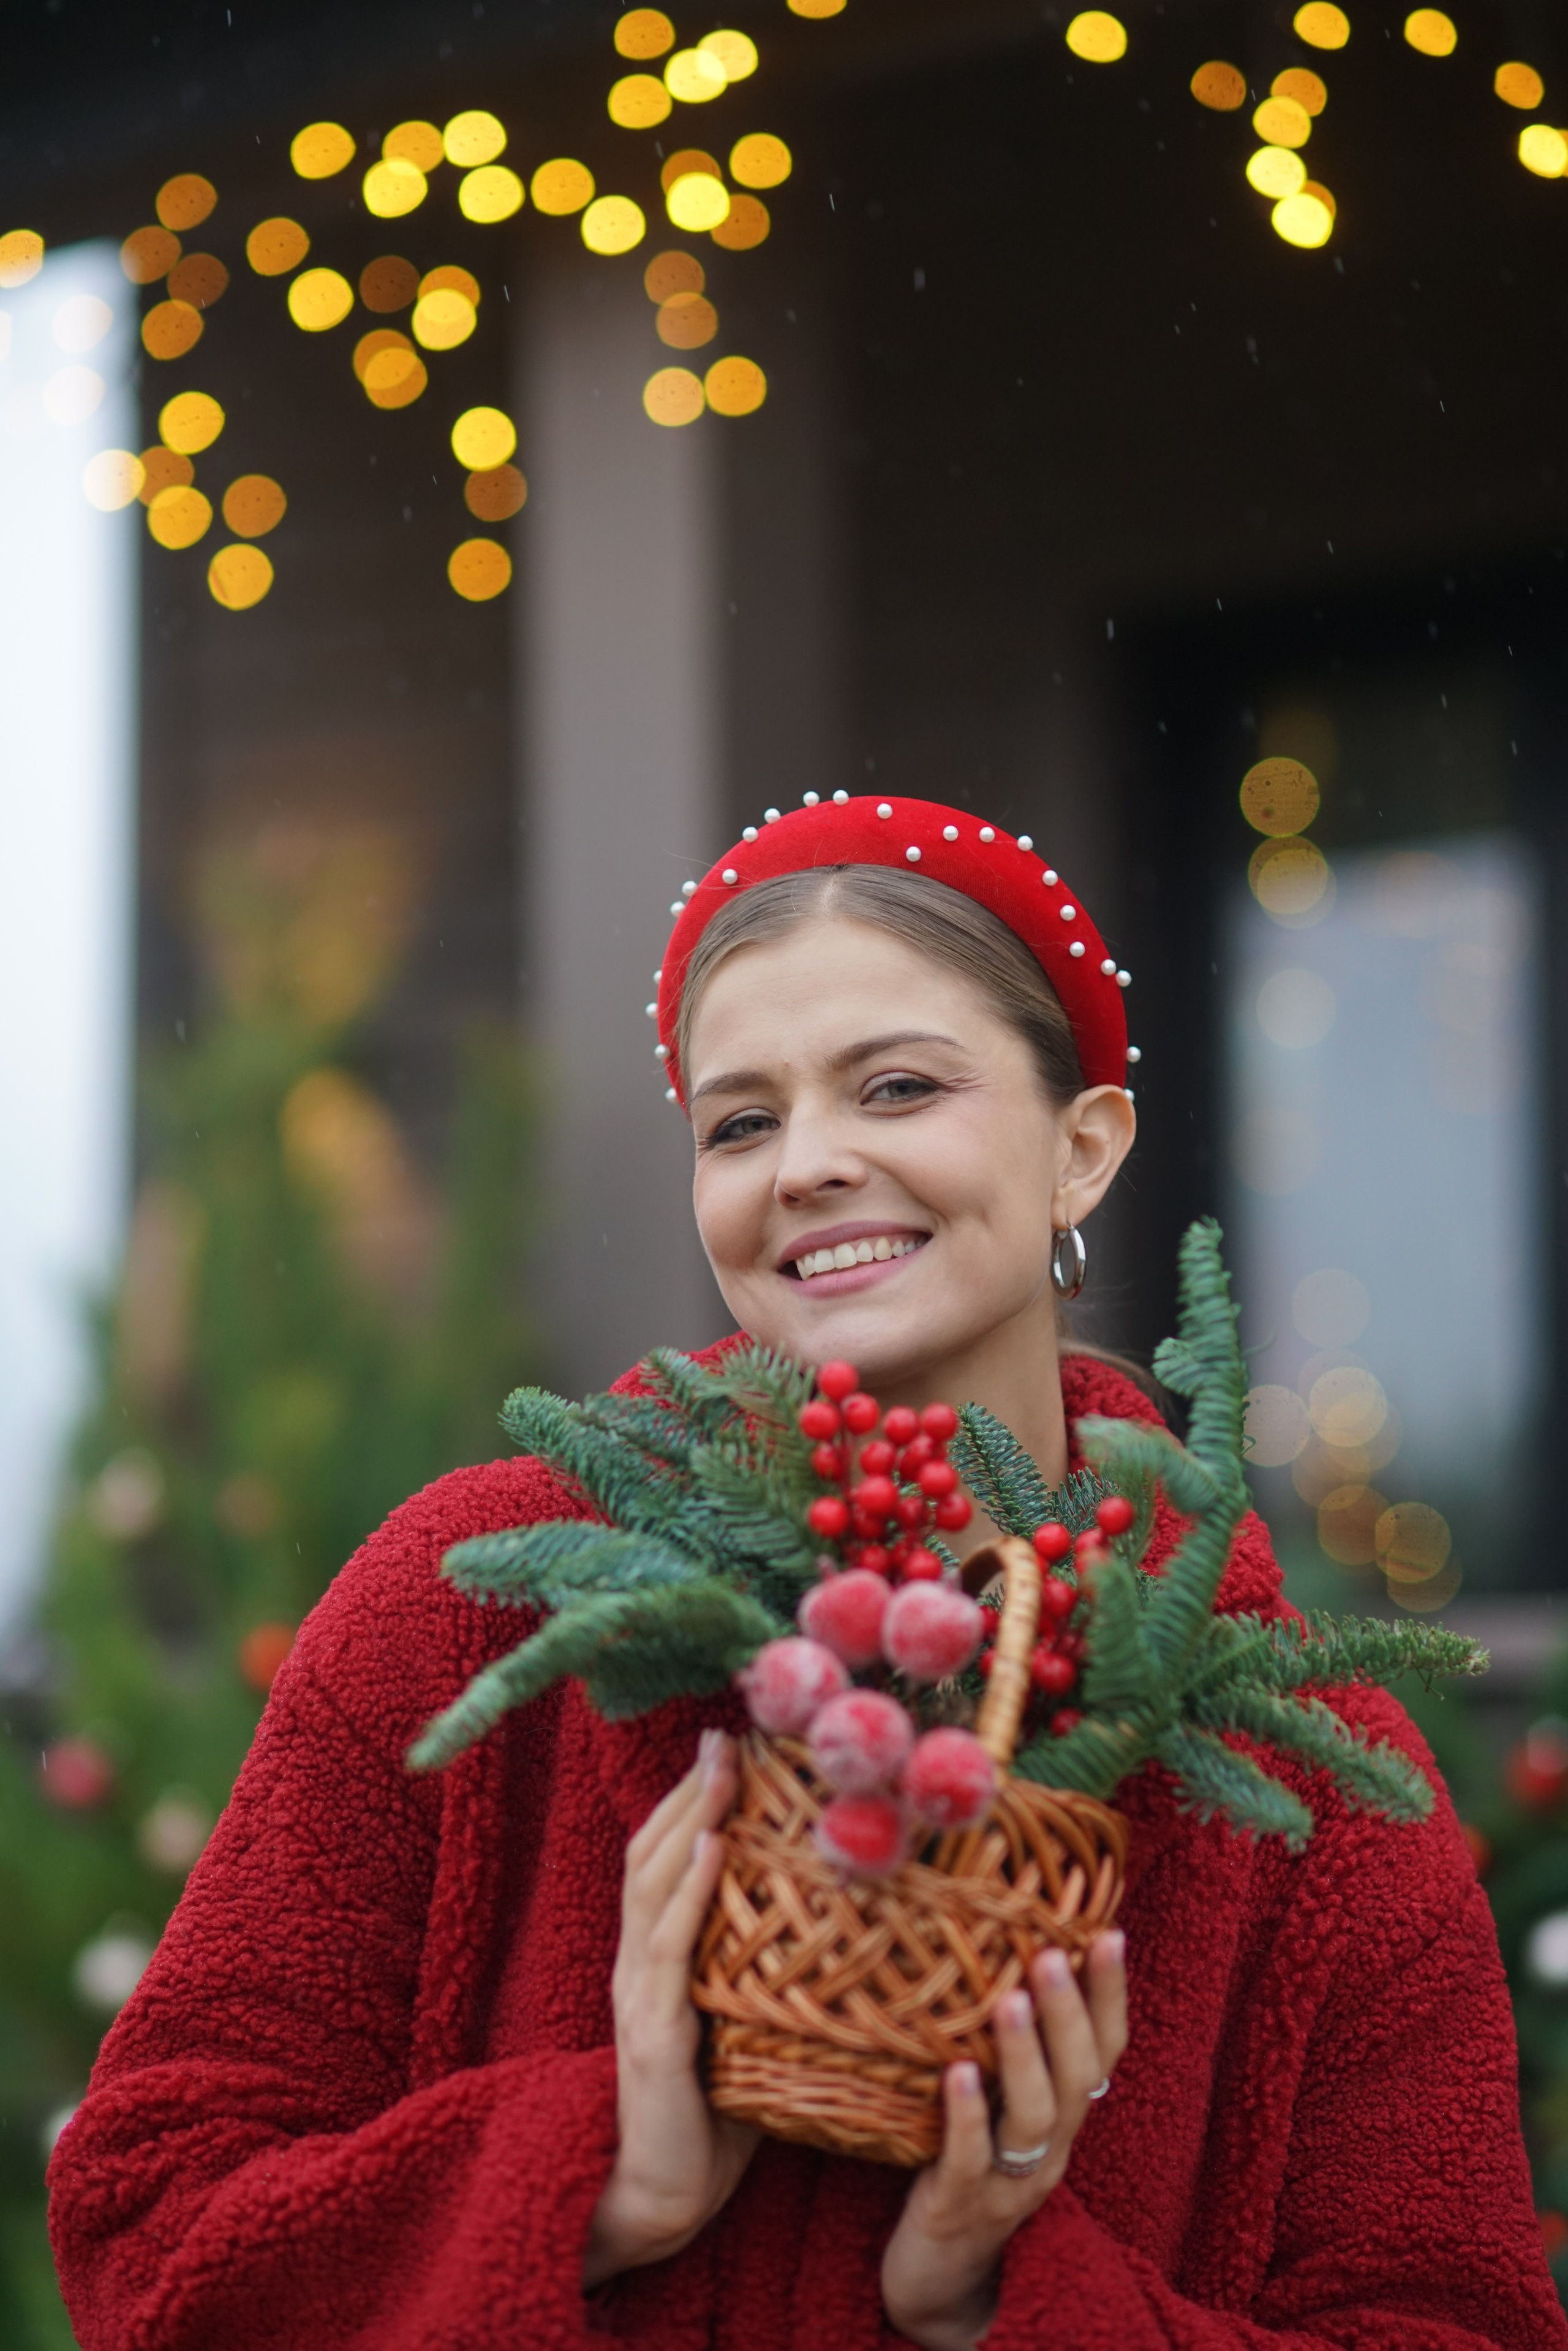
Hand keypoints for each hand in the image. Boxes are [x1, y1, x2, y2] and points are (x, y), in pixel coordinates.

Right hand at [584, 1730, 759, 2289]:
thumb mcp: (744, 2032)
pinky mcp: (653, 2032)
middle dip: (690, 1788)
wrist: (661, 2200)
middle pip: (654, 1851)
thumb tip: (843, 1931)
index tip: (729, 1748)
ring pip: (656, 1883)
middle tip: (726, 1732)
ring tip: (725, 1767)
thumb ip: (770, 1982)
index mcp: (656, 1961)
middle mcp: (637, 1964)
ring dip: (693, 1816)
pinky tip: (716, 1847)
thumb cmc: (714, 2120)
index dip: (691, 1801)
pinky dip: (692, 1888)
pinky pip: (671, 1946)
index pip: (665, 1859)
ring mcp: (638, 1994)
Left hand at [881, 1931, 1126, 2350]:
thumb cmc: (967, 2168)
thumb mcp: (1001, 2107)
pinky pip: (968, 2160)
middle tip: (1053, 1951)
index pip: (1104, 2052)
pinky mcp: (958, 2206)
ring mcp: (1008, 2182)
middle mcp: (1049, 2149)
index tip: (1109, 1931)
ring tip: (1010, 1999)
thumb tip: (1006, 1949)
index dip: (1110, 1995)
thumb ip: (1014, 2048)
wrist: (938, 2277)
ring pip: (1034, 2118)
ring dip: (1025, 2055)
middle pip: (1078, 2078)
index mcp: (1063, 2119)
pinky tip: (956, 2073)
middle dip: (1070, 2013)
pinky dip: (966, 2116)